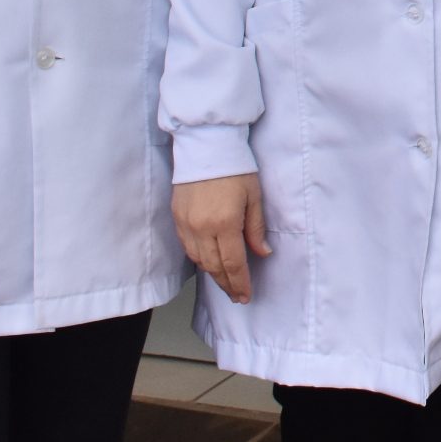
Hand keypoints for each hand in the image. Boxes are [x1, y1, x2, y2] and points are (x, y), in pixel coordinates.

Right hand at [173, 174, 270, 303]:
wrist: (206, 145)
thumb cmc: (235, 167)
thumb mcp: (254, 195)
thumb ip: (256, 227)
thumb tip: (262, 252)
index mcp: (225, 223)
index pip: (233, 263)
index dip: (240, 282)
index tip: (246, 295)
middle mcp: (202, 228)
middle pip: (214, 266)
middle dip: (227, 284)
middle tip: (237, 296)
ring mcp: (186, 224)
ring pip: (199, 260)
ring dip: (213, 274)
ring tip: (225, 283)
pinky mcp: (177, 217)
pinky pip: (187, 247)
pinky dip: (198, 259)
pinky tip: (208, 263)